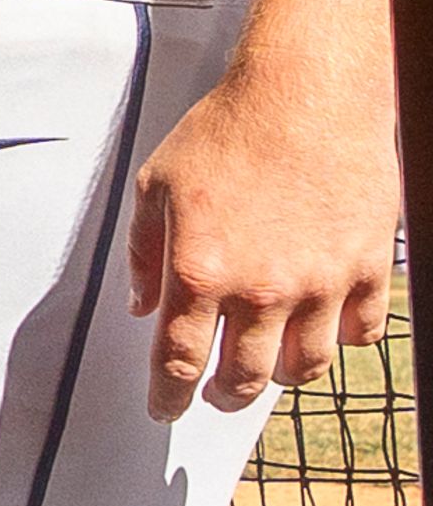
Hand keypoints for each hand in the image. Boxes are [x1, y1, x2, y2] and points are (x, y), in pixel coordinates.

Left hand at [129, 61, 399, 417]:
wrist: (303, 98)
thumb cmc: (228, 131)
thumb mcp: (156, 183)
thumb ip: (143, 251)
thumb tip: (140, 303)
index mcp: (202, 270)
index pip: (180, 360)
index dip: (168, 395)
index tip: (163, 408)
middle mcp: (263, 289)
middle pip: (244, 378)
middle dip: (223, 395)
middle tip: (215, 393)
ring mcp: (321, 285)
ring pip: (305, 367)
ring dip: (280, 375)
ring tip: (265, 363)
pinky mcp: (365, 271)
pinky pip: (359, 333)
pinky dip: (340, 339)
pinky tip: (322, 327)